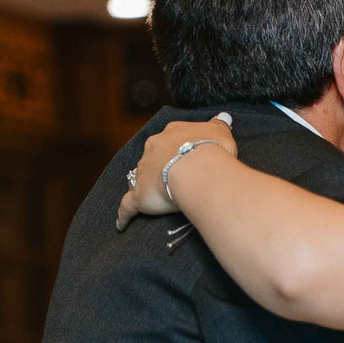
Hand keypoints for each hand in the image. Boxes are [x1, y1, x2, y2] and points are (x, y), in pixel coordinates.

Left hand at [117, 116, 237, 228]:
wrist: (198, 169)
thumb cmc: (212, 150)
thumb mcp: (220, 132)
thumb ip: (218, 126)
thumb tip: (223, 117)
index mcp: (172, 134)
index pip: (170, 140)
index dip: (175, 148)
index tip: (181, 156)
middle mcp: (153, 149)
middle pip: (151, 157)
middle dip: (156, 165)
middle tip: (167, 177)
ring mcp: (143, 172)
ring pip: (138, 178)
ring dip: (142, 185)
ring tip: (149, 196)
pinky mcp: (139, 196)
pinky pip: (127, 206)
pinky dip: (124, 215)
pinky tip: (121, 225)